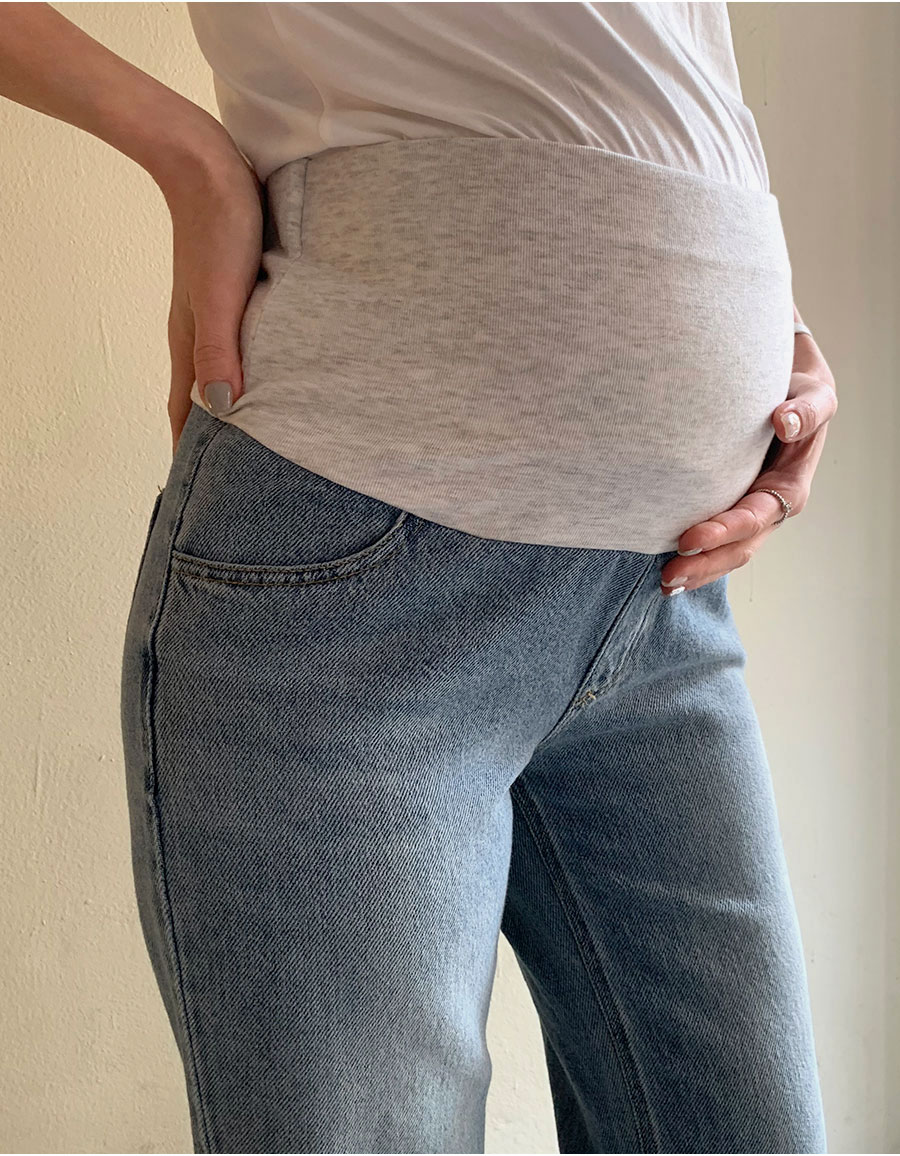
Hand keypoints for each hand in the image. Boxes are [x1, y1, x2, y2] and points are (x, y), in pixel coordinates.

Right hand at [161, 143, 263, 453]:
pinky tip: (273, 376)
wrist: (209, 166)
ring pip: (223, 374)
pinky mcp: (235, 295)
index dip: (193, 452)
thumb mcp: (220, 296)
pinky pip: (240, 347)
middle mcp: (200, 335)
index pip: (186, 412)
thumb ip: (219, 352)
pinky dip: (250, 372)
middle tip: (239, 477)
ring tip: (260, 438)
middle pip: (203, 399)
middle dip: (216, 438)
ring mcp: (216, 315)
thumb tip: (221, 409)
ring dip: (235, 406)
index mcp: (191, 343)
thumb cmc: (218, 229)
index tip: (204, 493)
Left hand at [660, 363, 837, 594]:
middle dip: (704, 565)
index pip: (753, 518)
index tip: (689, 539)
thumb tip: (784, 422)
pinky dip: (695, 560)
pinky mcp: (731, 512)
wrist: (791, 399)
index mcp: (788, 489)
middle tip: (668, 576)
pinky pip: (715, 543)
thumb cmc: (800, 397)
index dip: (722, 531)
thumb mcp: (814, 397)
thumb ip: (806, 411)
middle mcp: (769, 510)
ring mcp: (750, 516)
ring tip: (665, 584)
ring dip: (698, 572)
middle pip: (738, 548)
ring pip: (725, 554)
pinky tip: (669, 575)